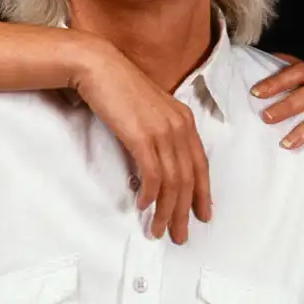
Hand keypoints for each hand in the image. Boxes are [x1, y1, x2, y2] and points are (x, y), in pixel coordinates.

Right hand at [70, 37, 210, 244]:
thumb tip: (158, 163)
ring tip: (158, 230)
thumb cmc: (120, 89)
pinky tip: (144, 206)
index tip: (203, 215)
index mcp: (185, 120)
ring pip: (173, 181)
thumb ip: (160, 133)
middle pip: (189, 178)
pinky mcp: (142, 136)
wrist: (99, 67)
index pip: (201, 164)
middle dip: (185, 211)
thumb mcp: (150, 111)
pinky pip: (152, 174)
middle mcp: (179, 126)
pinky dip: (150, 194)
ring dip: (166, 210)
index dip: (204, 193)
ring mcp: (162, 131)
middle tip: (180, 236)